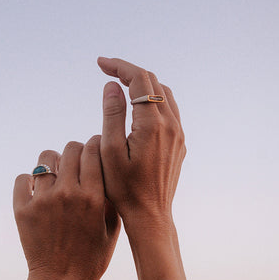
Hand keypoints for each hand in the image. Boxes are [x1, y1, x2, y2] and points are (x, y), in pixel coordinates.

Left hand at [14, 138, 119, 279]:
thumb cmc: (92, 258)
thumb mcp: (112, 228)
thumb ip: (111, 196)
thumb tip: (108, 166)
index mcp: (93, 196)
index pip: (92, 150)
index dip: (94, 145)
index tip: (94, 148)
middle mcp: (67, 193)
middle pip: (70, 148)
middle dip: (75, 151)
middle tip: (75, 162)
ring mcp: (43, 200)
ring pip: (45, 159)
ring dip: (52, 164)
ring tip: (55, 175)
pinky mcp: (22, 210)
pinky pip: (23, 178)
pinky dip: (29, 181)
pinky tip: (37, 191)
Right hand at [97, 57, 185, 232]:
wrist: (150, 215)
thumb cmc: (124, 188)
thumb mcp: (109, 151)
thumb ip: (112, 114)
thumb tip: (113, 85)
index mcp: (152, 124)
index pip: (139, 79)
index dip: (119, 66)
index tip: (100, 64)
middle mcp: (171, 124)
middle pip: (152, 81)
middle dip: (128, 71)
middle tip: (105, 69)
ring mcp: (178, 133)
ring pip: (163, 93)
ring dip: (141, 83)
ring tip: (119, 83)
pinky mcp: (179, 142)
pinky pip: (168, 108)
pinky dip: (152, 97)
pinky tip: (136, 104)